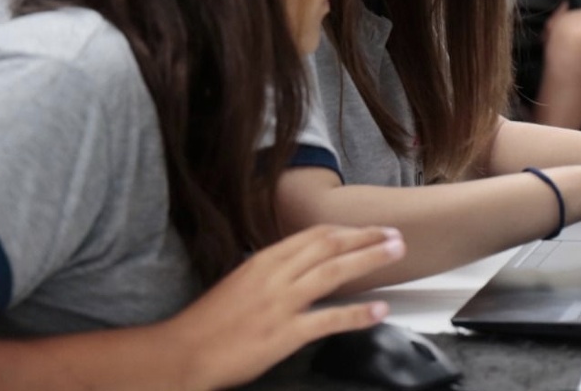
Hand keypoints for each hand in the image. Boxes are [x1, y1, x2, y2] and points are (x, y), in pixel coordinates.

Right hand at [166, 225, 404, 390]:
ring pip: (334, 271)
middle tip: (395, 234)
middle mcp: (276, 275)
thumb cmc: (209, 322)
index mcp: (265, 260)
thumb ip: (271, 272)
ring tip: (396, 253)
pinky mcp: (285, 333)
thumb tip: (299, 266)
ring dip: (370, 259)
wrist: (184, 351)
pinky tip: (379, 310)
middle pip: (330, 245)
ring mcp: (282, 303)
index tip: (369, 229)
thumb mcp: (241, 282)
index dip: (347, 230)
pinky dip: (358, 314)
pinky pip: (330, 319)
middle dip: (366, 237)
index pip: (315, 235)